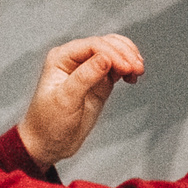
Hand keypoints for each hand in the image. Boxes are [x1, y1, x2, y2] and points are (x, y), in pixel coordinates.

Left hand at [18, 34, 145, 167]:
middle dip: (125, 54)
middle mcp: (75, 59)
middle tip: (138, 69)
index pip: (93, 45)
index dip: (113, 53)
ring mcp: (89, 69)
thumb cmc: (49, 122)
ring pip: (114, 52)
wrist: (49, 143)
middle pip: (106, 44)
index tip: (127, 67)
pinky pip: (117, 67)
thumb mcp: (66, 100)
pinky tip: (133, 78)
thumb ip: (85, 77)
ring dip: (129, 58)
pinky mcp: (100, 81)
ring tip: (138, 71)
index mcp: (62, 57)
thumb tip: (105, 58)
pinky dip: (128, 68)